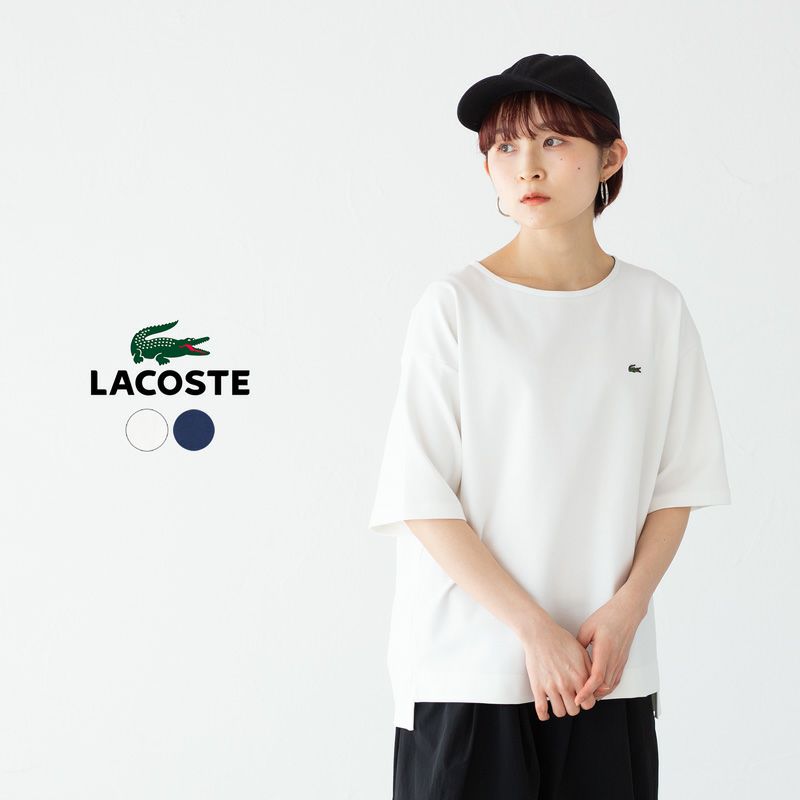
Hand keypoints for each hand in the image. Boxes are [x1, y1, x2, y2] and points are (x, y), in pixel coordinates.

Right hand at [521, 616, 594, 721]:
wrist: (540, 633)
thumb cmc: (560, 640)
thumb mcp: (582, 653)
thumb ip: (591, 671)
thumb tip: (600, 686)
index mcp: (579, 676)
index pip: (589, 704)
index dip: (586, 702)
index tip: (582, 698)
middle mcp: (566, 684)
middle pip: (575, 710)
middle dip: (574, 706)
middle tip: (570, 698)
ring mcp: (551, 687)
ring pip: (560, 712)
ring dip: (560, 708)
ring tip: (559, 701)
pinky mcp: (537, 686)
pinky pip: (541, 709)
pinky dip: (544, 715)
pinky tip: (546, 712)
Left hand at [573, 589, 646, 705]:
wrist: (627, 612)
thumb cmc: (607, 617)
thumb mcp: (588, 628)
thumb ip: (579, 645)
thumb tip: (570, 659)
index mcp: (605, 650)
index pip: (596, 678)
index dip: (586, 691)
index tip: (577, 697)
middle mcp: (615, 659)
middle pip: (604, 686)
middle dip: (591, 696)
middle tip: (577, 699)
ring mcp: (620, 662)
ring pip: (610, 686)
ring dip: (598, 693)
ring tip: (585, 695)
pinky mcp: (623, 662)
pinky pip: (615, 680)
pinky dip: (606, 687)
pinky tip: (597, 687)